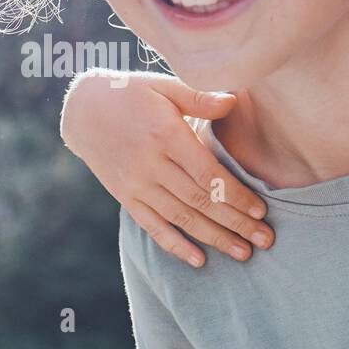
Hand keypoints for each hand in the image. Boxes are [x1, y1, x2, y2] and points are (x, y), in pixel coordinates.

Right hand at [60, 71, 273, 267]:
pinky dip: (176, 245)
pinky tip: (199, 260)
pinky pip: (153, 227)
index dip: (236, 195)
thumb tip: (234, 101)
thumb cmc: (132, 94)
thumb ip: (200, 98)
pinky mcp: (127, 198)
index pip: (208, 175)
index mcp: (166, 136)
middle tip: (265, 239)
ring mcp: (137, 185)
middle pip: (200, 201)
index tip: (260, 211)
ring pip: (182, 218)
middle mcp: (151, 166)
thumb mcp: (165, 87)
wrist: (82, 110)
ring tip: (243, 253)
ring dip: (215, 239)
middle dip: (236, 223)